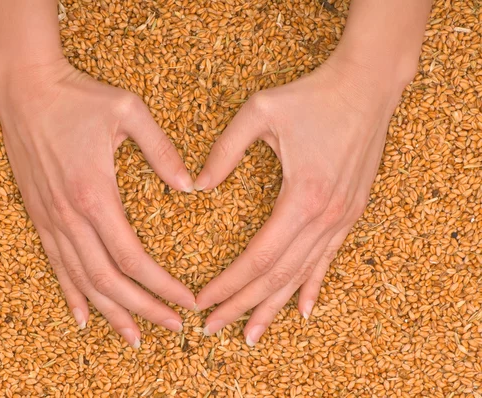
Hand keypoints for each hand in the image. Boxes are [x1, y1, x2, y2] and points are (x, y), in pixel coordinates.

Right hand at [0, 59, 195, 347]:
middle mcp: (70, 216)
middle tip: (172, 328)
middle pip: (108, 281)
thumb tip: (192, 186)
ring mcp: (50, 218)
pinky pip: (55, 264)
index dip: (162, 286)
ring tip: (134, 336)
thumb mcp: (128, 112)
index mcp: (95, 195)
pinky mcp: (39, 214)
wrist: (24, 87)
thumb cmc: (78, 96)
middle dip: (143, 309)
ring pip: (81, 280)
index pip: (133, 258)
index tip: (186, 301)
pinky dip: (70, 294)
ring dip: (110, 312)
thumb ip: (162, 150)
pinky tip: (83, 317)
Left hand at [194, 56, 407, 345]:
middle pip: (277, 276)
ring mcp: (342, 218)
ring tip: (251, 334)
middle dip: (242, 306)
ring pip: (302, 275)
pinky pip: (329, 260)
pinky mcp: (350, 213)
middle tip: (213, 329)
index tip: (203, 301)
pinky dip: (312, 287)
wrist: (367, 86)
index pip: (258, 257)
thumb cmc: (312, 96)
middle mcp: (325, 217)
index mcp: (301, 197)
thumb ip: (225, 150)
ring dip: (274, 306)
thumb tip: (196, 186)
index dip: (229, 283)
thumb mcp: (259, 112)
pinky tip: (304, 311)